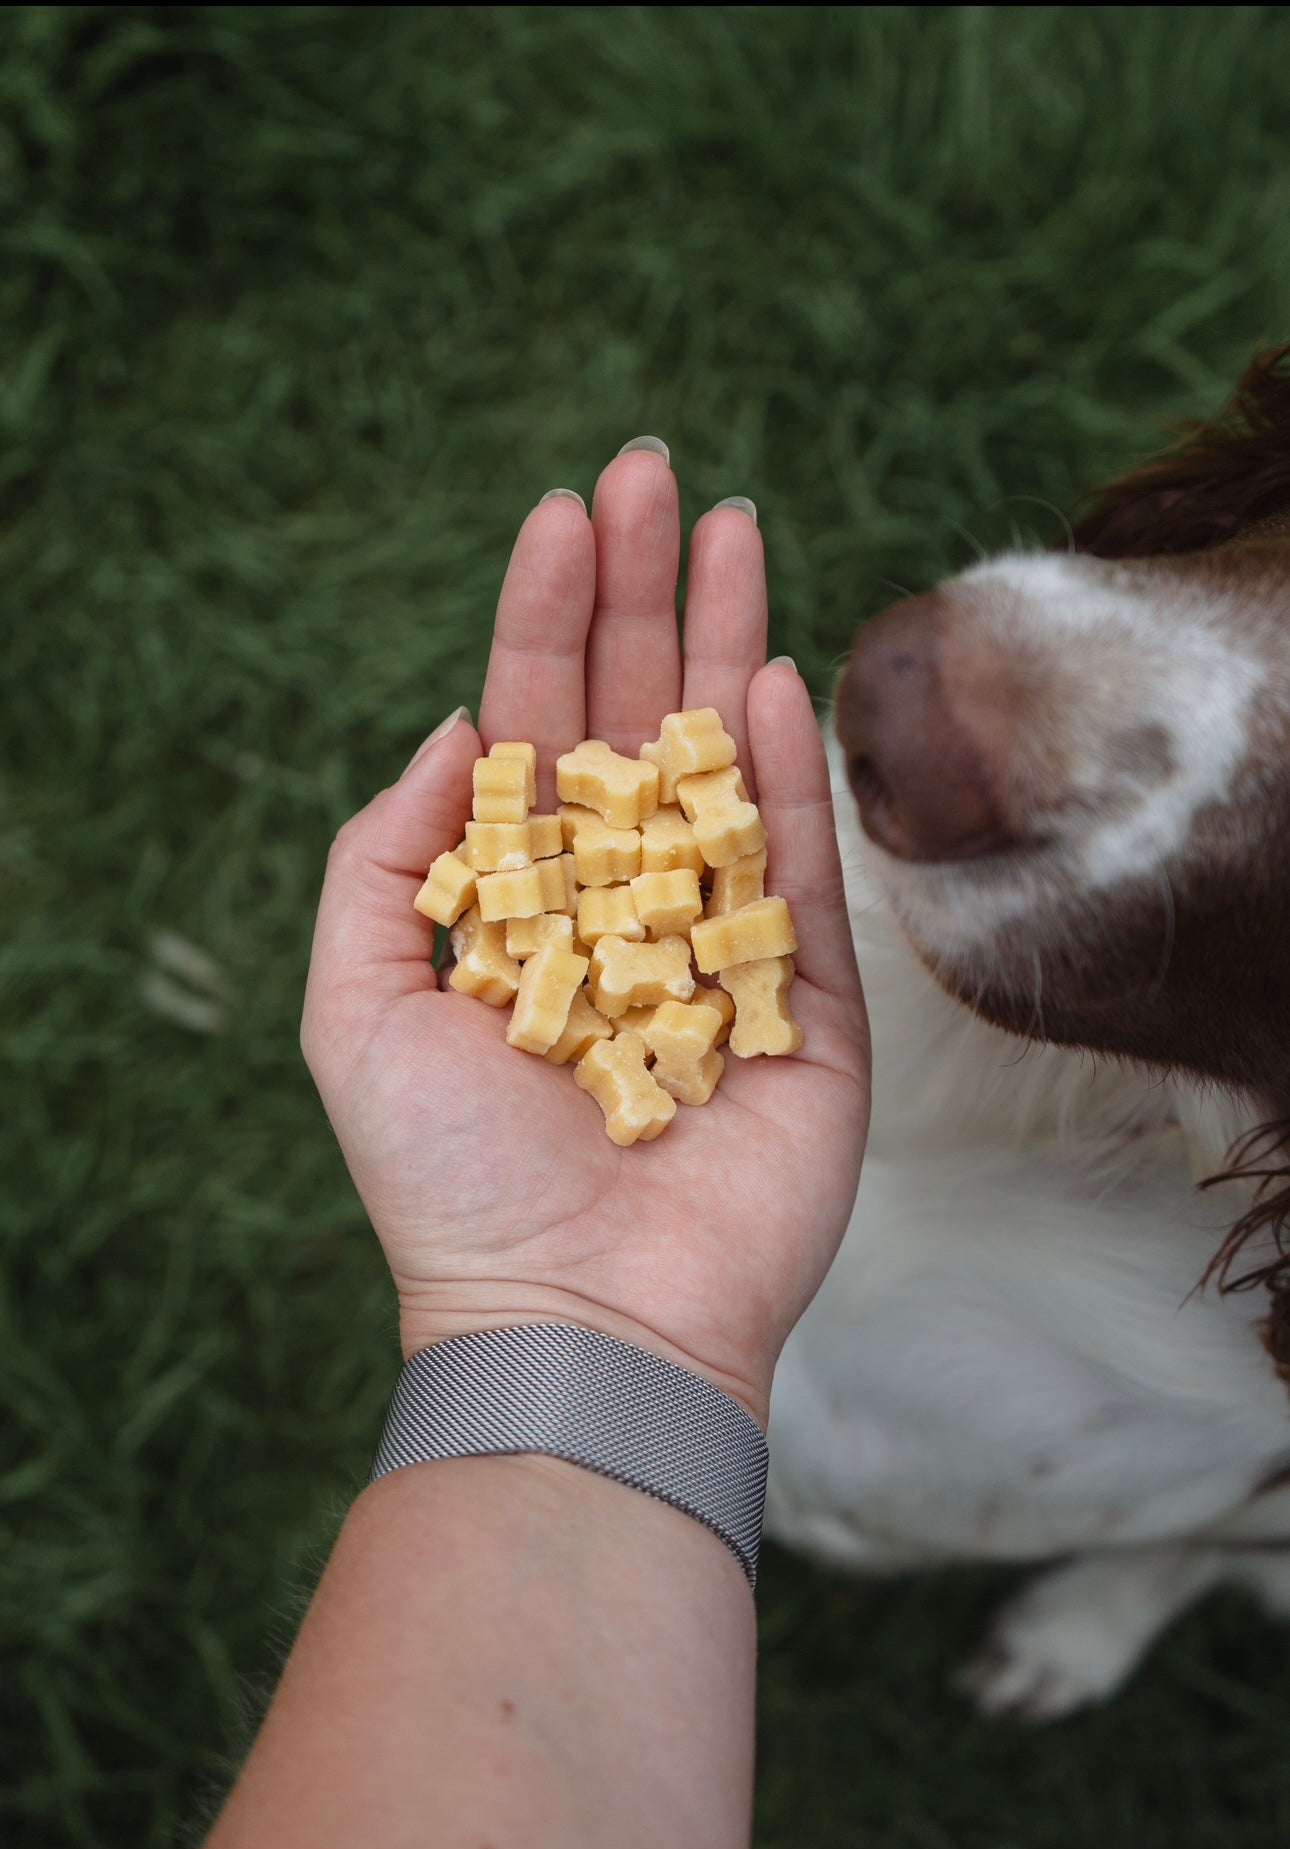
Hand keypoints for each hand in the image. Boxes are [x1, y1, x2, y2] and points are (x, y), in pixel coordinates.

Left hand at [301, 448, 869, 1424]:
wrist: (582, 1315)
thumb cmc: (452, 1179)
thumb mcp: (355, 1006)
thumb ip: (383, 860)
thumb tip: (455, 730)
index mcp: (520, 903)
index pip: (538, 730)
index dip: (546, 620)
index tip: (562, 510)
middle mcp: (620, 905)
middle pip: (636, 719)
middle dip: (643, 592)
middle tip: (655, 470)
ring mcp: (719, 944)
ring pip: (726, 762)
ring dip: (726, 638)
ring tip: (733, 521)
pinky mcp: (807, 1000)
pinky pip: (796, 862)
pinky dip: (786, 765)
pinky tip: (770, 667)